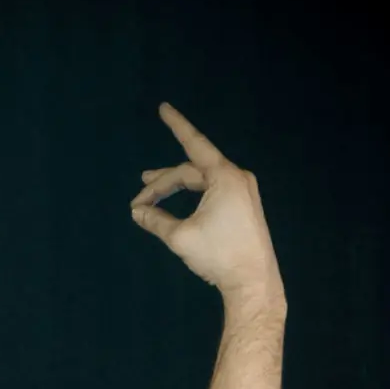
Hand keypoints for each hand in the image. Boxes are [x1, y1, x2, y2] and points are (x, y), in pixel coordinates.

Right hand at [129, 104, 283, 302]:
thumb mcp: (180, 237)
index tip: (164, 108)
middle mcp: (236, 177)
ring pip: (201, 181)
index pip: (195, 144)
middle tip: (139, 197)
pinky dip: (191, 196)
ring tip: (150, 195)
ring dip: (176, 188)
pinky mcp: (243, 205)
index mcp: (224, 177)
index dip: (177, 126)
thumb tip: (136, 212)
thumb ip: (155, 220)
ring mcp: (243, 191)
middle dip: (163, 182)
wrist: (253, 280)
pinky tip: (177, 206)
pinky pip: (212, 191)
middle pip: (191, 171)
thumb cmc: (218, 256)